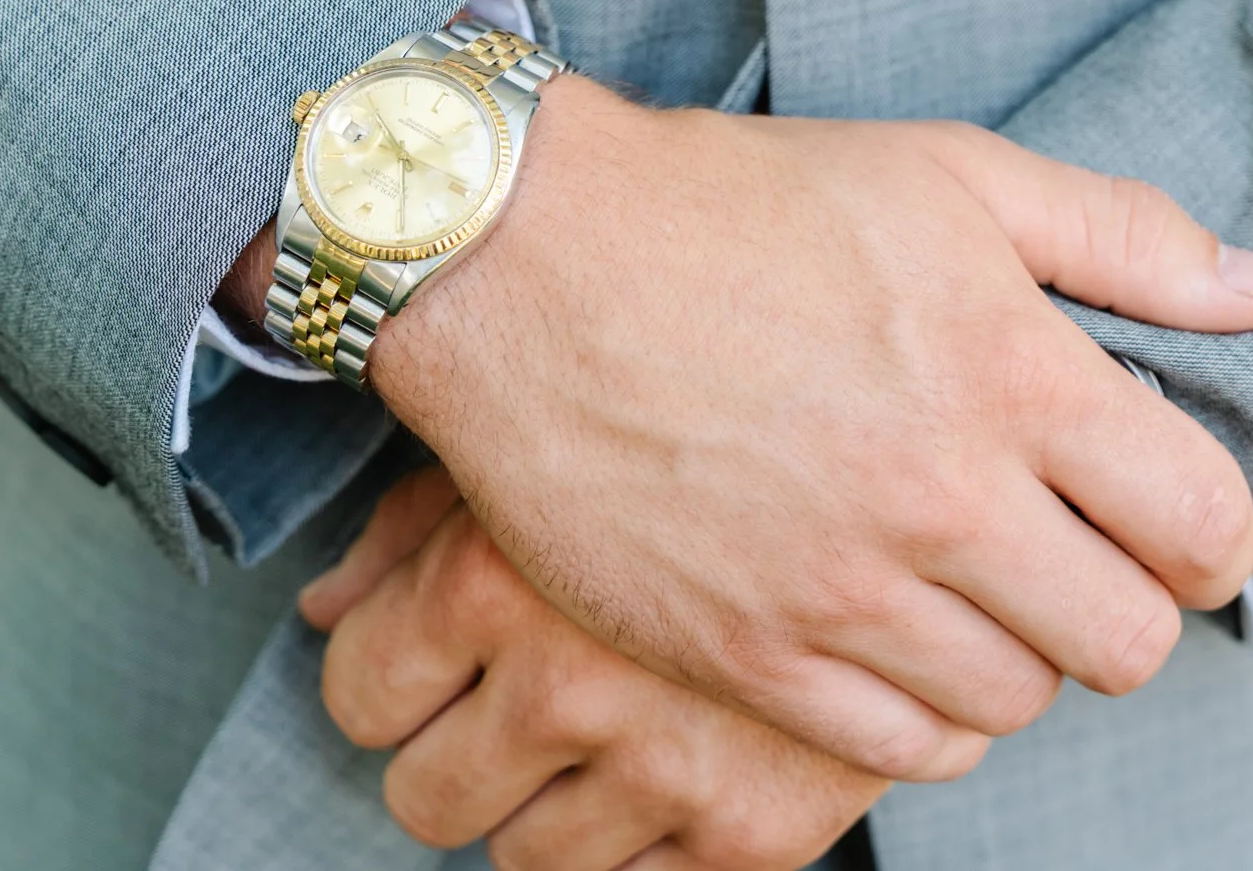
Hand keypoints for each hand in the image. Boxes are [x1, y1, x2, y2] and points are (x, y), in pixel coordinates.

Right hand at [262, 74, 1252, 779]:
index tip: (1182, 528)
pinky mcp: (747, 653)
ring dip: (1024, 657)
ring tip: (982, 591)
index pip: (1202, 522)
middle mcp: (942, 498)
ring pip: (1016, 703)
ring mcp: (840, 590)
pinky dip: (928, 715)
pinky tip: (904, 642)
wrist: (530, 259)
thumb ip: (1125, 236)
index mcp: (1016, 374)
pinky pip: (898, 752)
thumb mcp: (956, 174)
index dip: (1217, 539)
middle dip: (1132, 608)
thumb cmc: (750, 202)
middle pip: (1126, 642)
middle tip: (1085, 562)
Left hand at [302, 470, 885, 870]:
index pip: (357, 692)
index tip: (447, 653)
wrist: (928, 457)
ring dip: (550, 802)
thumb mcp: (554, 436)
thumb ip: (416, 526)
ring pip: (522, 860)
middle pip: (423, 796)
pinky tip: (679, 756)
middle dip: (463, 749)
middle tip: (530, 694)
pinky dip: (643, 840)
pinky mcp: (756, 831)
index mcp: (495, 573)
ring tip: (614, 722)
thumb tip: (324, 612)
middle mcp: (568, 678)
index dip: (393, 675)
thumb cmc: (713, 425)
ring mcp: (665, 763)